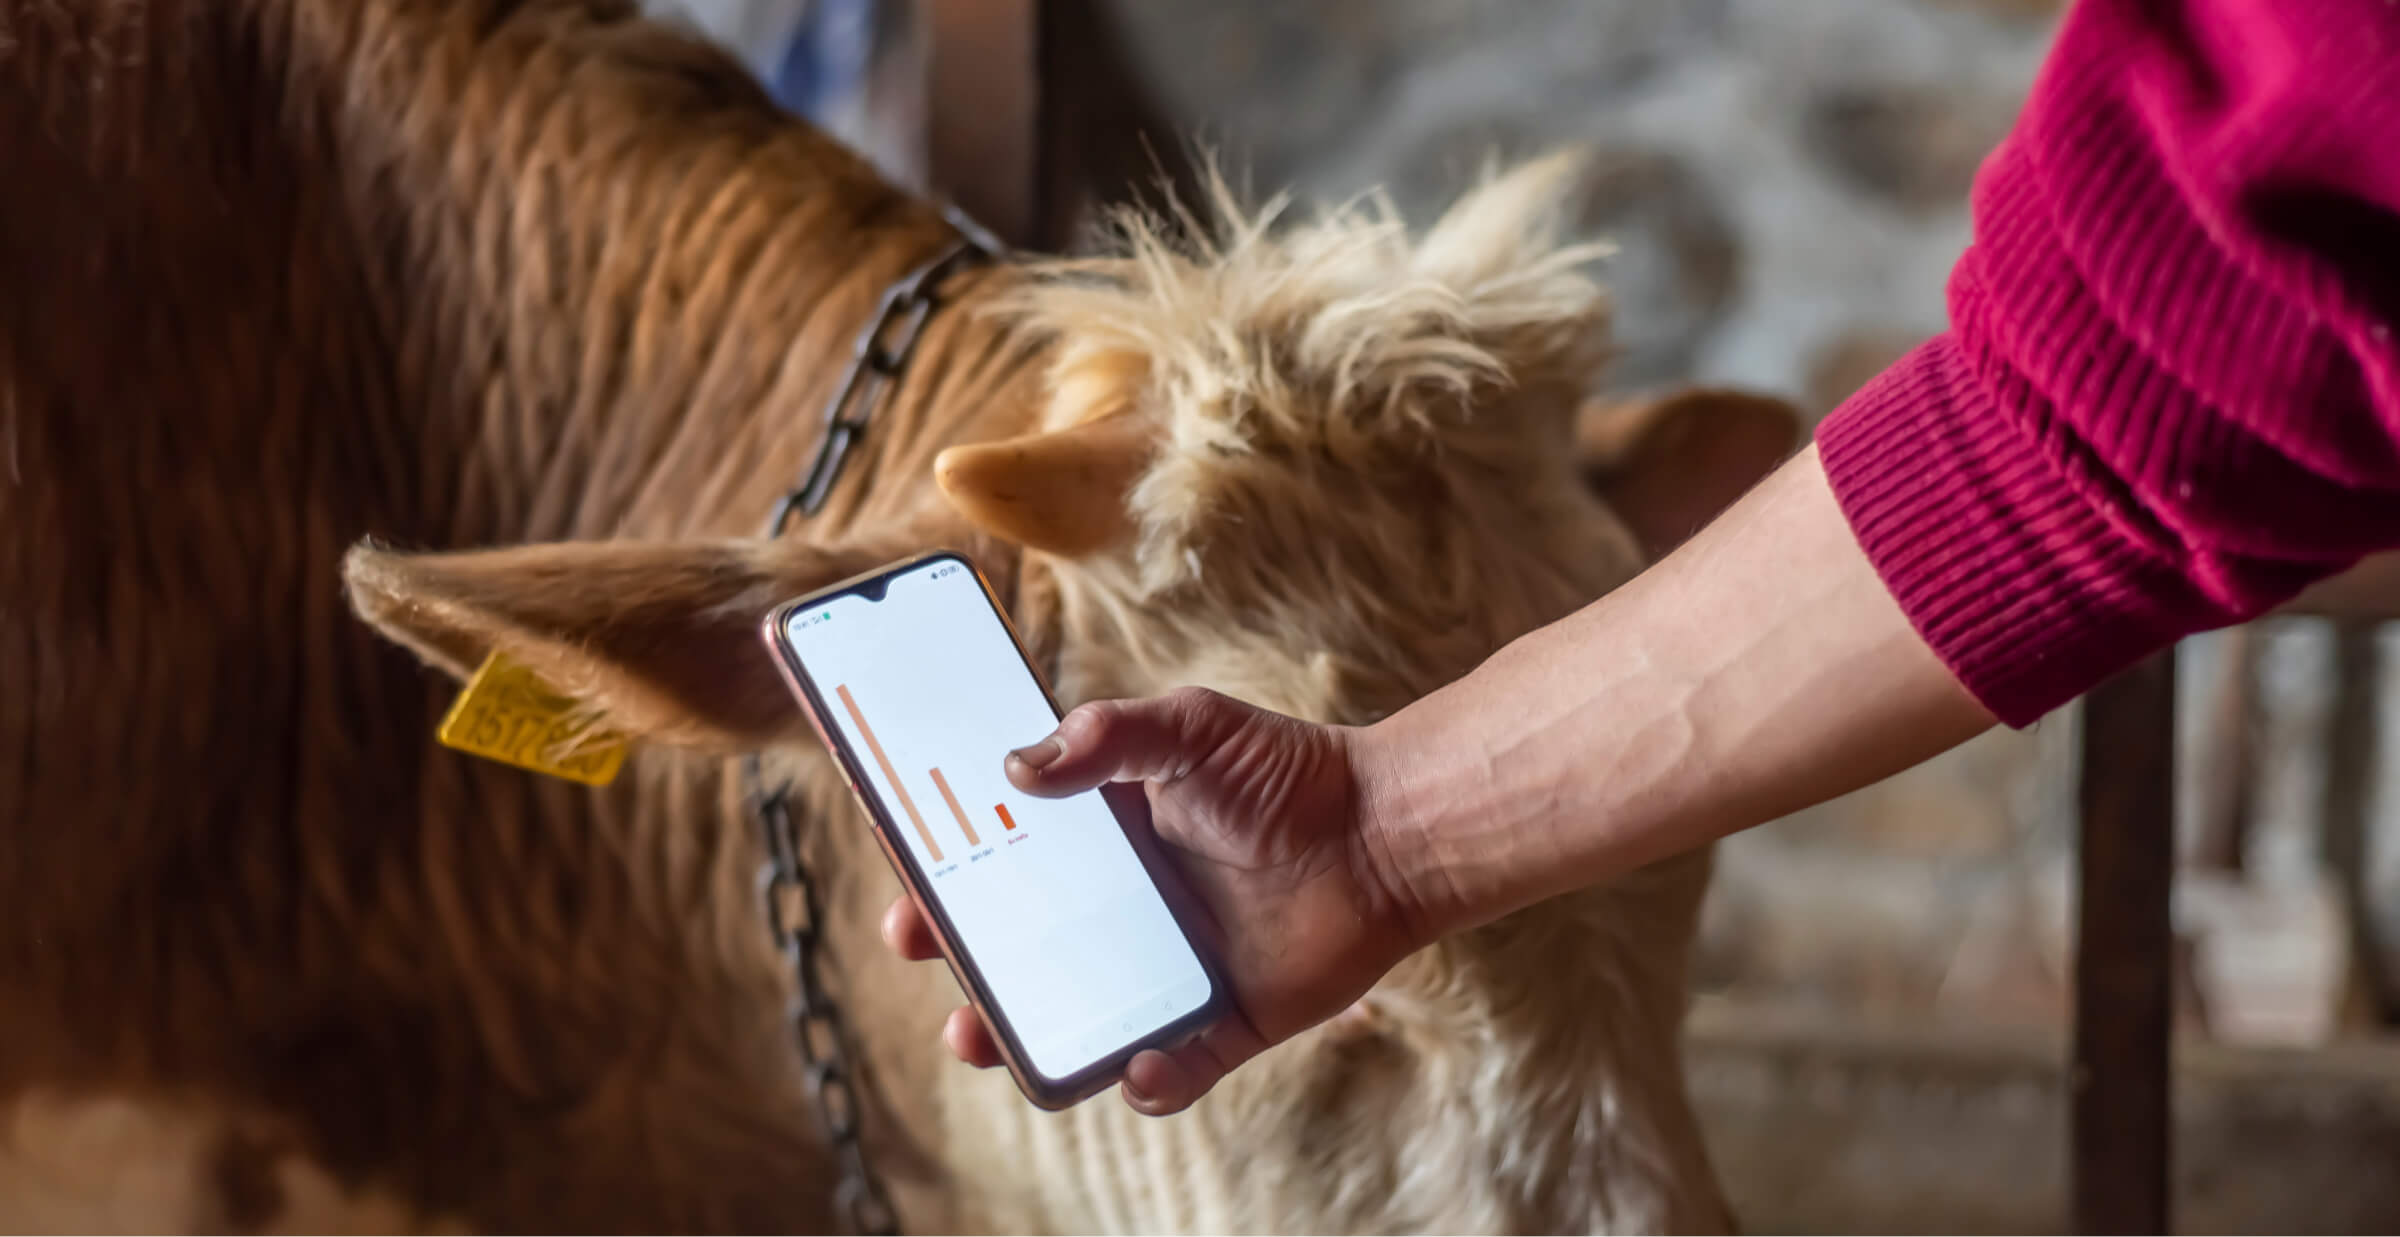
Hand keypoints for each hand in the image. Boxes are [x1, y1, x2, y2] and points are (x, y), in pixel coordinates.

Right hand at [878, 687, 1435, 1115]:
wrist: (1389, 830)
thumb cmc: (1287, 771)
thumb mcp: (1189, 728)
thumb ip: (1106, 738)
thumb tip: (1015, 771)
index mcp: (1103, 845)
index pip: (1003, 864)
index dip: (946, 879)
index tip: (905, 883)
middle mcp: (1125, 914)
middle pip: (1019, 952)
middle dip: (959, 964)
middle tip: (923, 953)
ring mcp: (1168, 974)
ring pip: (1075, 1023)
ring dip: (1021, 1039)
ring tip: (984, 1037)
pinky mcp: (1223, 1023)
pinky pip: (1171, 1071)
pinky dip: (1148, 1082)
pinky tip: (1139, 1066)